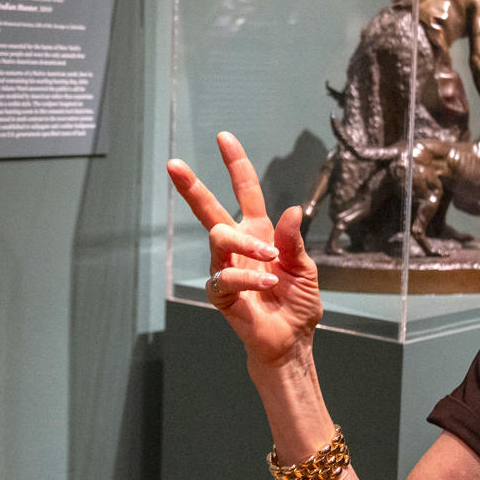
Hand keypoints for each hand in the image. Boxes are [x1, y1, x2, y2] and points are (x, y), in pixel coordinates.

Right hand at [168, 131, 321, 366]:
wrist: (291, 341)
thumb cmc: (297, 304)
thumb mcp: (305, 268)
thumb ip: (294, 241)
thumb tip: (291, 210)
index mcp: (259, 233)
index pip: (244, 192)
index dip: (235, 165)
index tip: (223, 137)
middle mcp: (238, 247)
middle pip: (209, 210)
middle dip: (192, 187)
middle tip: (174, 165)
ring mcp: (226, 268)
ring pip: (220, 238)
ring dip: (246, 244)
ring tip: (270, 257)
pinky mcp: (221, 294)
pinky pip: (226, 277)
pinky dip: (249, 279)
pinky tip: (267, 285)